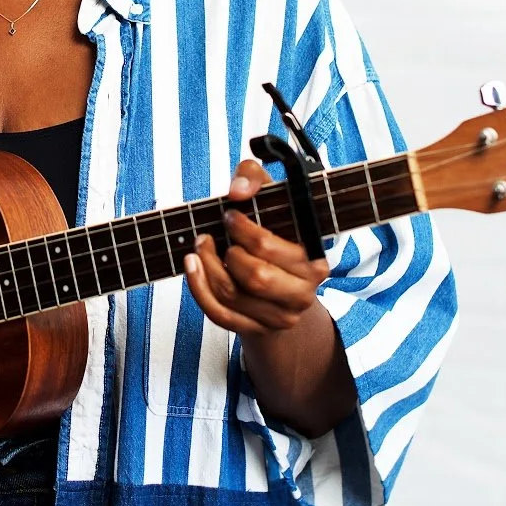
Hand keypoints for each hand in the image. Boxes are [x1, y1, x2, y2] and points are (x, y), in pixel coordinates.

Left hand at [182, 159, 330, 337]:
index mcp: (313, 261)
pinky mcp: (257, 329)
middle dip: (226, 253)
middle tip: (209, 236)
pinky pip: (221, 315)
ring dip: (207, 268)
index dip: (243, 229)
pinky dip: (199, 289)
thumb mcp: (270, 195)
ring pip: (233, 296)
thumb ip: (255, 176)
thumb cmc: (273, 229)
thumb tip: (237, 191)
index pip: (270, 248)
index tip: (229, 215)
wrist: (279, 278)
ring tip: (198, 248)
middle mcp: (303, 293)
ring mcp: (281, 317)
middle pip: (256, 277)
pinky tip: (191, 267)